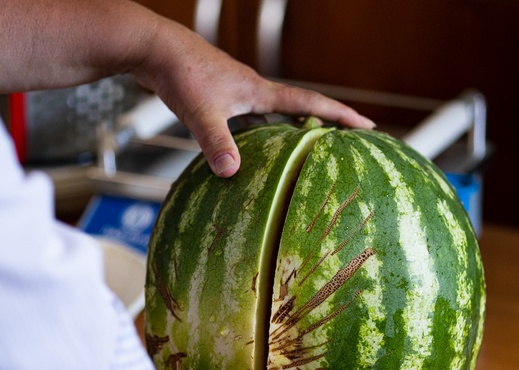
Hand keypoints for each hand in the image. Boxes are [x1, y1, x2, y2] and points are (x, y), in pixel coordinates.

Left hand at [0, 0, 373, 178]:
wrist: (151, 48)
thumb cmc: (178, 73)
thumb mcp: (200, 111)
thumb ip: (216, 142)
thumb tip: (232, 172)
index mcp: (258, 91)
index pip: (310, 101)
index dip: (339, 115)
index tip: (368, 125)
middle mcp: (252, 90)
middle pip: (299, 107)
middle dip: (323, 123)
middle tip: (345, 142)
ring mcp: (236, 92)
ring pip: (274, 113)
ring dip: (292, 128)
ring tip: (306, 151)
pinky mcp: (218, 95)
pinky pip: (250, 117)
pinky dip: (261, 132)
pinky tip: (251, 149)